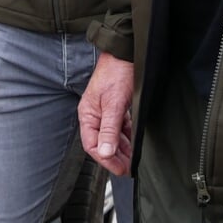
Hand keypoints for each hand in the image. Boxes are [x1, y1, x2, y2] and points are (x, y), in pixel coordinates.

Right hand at [78, 53, 135, 175]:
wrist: (126, 53)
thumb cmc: (117, 73)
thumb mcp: (114, 104)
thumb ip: (109, 130)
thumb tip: (104, 153)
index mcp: (88, 115)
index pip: (92, 145)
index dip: (106, 160)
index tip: (120, 169)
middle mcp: (94, 114)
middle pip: (102, 143)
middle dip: (115, 157)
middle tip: (129, 168)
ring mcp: (105, 111)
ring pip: (112, 136)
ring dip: (122, 149)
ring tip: (133, 159)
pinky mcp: (116, 106)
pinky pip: (119, 127)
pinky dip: (127, 136)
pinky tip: (134, 142)